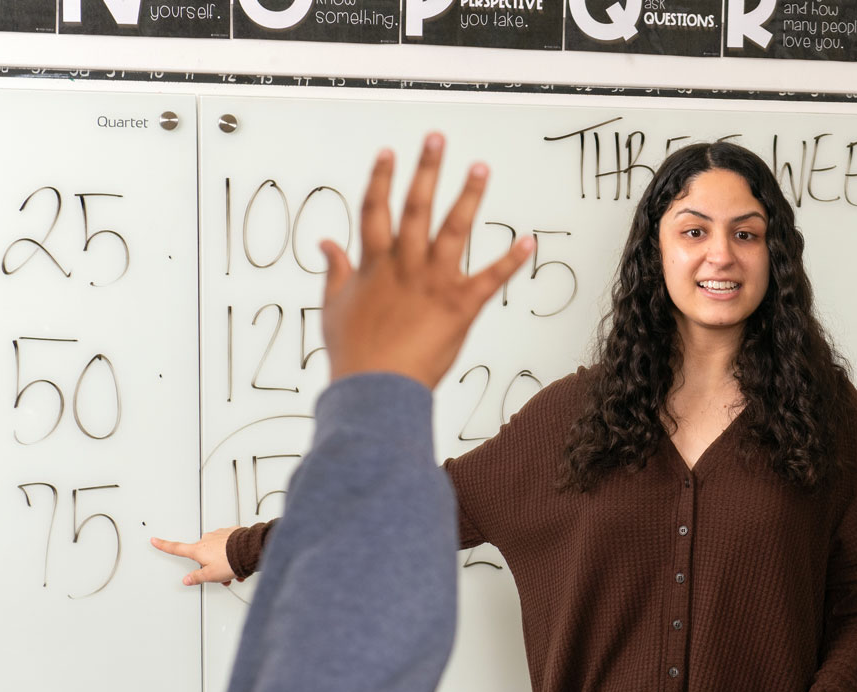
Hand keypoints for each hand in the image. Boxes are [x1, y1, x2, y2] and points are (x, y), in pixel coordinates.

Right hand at [151, 529, 239, 586]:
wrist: (250, 550)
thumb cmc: (231, 561)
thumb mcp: (211, 575)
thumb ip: (197, 577)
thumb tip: (187, 579)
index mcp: (198, 550)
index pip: (176, 548)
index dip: (164, 545)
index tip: (154, 540)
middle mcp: (207, 539)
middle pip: (203, 556)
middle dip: (212, 566)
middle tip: (223, 575)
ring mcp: (220, 535)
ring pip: (218, 552)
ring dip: (225, 563)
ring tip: (236, 571)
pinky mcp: (232, 533)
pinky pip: (229, 546)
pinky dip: (233, 555)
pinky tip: (241, 562)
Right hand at [320, 133, 535, 387]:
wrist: (374, 388)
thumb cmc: (353, 353)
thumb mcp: (334, 308)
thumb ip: (335, 272)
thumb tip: (327, 243)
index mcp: (374, 264)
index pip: (375, 210)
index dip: (381, 179)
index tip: (389, 153)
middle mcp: (405, 265)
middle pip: (416, 207)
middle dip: (427, 169)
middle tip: (437, 138)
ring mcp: (433, 282)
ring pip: (453, 230)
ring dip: (469, 197)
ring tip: (480, 168)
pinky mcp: (460, 305)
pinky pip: (490, 278)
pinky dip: (511, 260)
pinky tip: (529, 241)